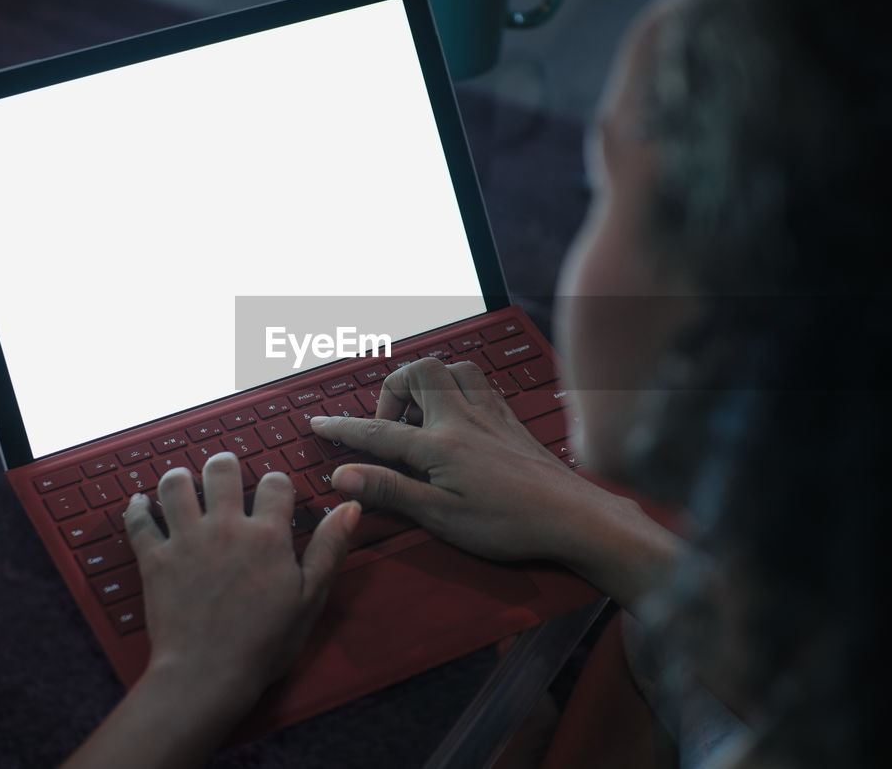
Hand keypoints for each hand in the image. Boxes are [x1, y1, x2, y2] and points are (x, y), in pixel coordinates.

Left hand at [124, 452, 359, 712]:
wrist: (207, 675)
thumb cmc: (263, 643)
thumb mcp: (310, 598)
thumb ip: (329, 548)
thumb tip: (350, 507)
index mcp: (267, 536)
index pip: (275, 483)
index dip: (277, 483)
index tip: (274, 492)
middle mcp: (226, 528)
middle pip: (221, 471)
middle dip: (224, 465)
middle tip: (224, 472)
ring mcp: (186, 541)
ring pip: (175, 486)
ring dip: (179, 478)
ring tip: (183, 481)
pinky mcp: (155, 560)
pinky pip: (139, 522)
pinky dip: (137, 509)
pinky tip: (140, 503)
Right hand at [309, 357, 632, 565]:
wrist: (572, 516)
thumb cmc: (509, 523)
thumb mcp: (441, 517)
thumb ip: (390, 491)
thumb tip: (343, 477)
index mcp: (440, 446)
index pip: (378, 432)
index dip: (343, 428)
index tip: (319, 425)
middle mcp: (463, 419)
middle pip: (418, 373)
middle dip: (393, 389)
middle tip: (388, 425)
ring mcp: (490, 415)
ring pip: (453, 368)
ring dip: (429, 381)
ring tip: (420, 416)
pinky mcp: (510, 419)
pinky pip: (480, 382)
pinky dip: (459, 387)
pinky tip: (458, 414)